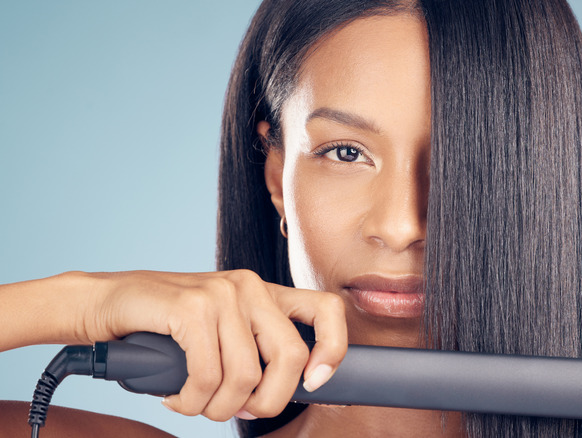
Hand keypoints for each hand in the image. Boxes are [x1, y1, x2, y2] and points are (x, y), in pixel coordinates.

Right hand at [83, 269, 346, 420]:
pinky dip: (191, 400)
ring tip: (194, 403)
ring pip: (246, 375)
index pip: (327, 310)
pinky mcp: (191, 306)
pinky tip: (175, 396)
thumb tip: (287, 392)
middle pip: (292, 356)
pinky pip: (208, 375)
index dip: (333, 350)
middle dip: (267, 401)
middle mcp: (250, 287)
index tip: (314, 384)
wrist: (102, 304)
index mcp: (265, 293)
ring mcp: (222, 293)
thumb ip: (255, 350)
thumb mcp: (222, 333)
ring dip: (217, 407)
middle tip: (238, 411)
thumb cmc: (164, 328)